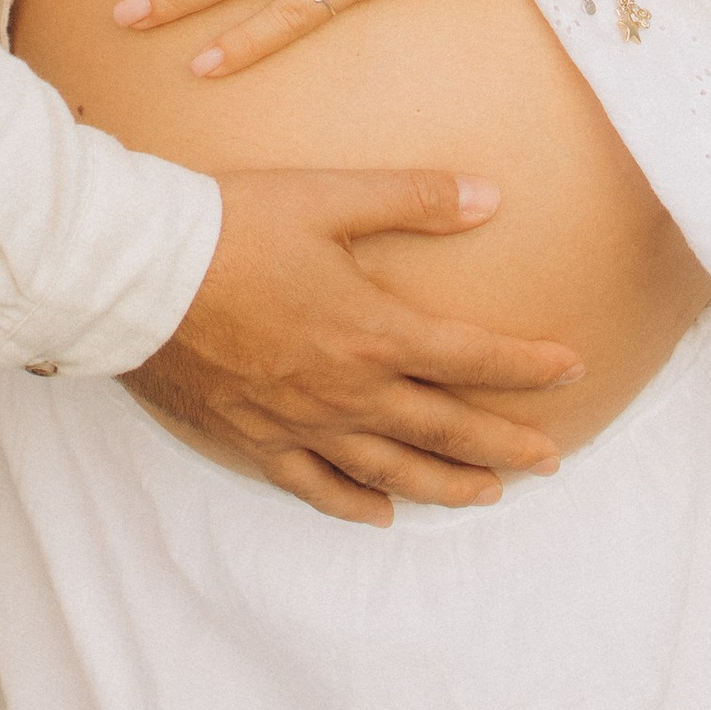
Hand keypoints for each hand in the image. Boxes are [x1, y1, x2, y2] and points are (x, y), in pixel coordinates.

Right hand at [127, 167, 580, 524]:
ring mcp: (301, 423)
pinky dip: (354, 503)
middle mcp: (347, 391)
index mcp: (372, 331)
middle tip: (552, 460)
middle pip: (443, 428)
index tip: (572, 369)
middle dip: (504, 444)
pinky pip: (316, 485)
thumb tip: (491, 196)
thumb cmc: (232, 224)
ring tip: (489, 493)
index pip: (471, 357)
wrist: (138, 274)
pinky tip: (381, 514)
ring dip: (447, 483)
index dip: (526, 366)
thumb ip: (413, 198)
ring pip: (391, 468)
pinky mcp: (255, 439)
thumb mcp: (328, 195)